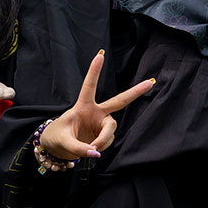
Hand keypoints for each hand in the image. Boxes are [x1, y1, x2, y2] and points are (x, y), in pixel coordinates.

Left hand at [39, 51, 154, 161]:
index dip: (95, 71)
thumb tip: (96, 153)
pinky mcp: (103, 134)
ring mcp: (101, 123)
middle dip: (135, 92)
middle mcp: (96, 112)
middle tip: (150, 83)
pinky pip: (108, 141)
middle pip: (119, 101)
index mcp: (82, 106)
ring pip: (111, 130)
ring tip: (91, 148)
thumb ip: (80, 148)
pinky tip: (93, 150)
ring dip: (103, 140)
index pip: (89, 86)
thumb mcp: (64, 141)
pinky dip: (101, 147)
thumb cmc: (57, 138)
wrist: (57, 148)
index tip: (100, 55)